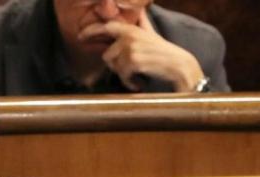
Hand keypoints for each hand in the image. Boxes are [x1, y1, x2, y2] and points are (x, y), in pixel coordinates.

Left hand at [78, 11, 203, 91]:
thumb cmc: (165, 53)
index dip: (91, 31)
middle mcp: (128, 36)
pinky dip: (130, 82)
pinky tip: (139, 82)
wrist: (179, 65)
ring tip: (136, 76)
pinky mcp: (132, 61)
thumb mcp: (151, 34)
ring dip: (124, 75)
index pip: (106, 26)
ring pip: (114, 66)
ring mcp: (130, 48)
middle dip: (116, 65)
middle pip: (107, 54)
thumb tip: (139, 11)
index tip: (80, 37)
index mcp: (131, 29)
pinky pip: (122, 76)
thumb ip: (140, 24)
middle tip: (128, 71)